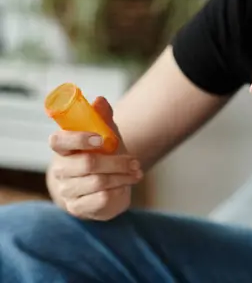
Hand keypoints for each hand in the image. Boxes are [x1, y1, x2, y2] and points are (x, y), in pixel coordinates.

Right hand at [46, 97, 142, 219]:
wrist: (104, 185)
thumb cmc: (102, 155)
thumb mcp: (105, 135)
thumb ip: (102, 118)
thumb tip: (99, 100)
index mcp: (63, 148)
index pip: (58, 141)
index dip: (78, 139)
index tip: (101, 139)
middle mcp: (61, 169)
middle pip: (87, 164)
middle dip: (117, 162)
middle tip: (135, 161)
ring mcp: (67, 190)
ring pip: (98, 182)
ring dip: (122, 176)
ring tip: (136, 172)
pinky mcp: (77, 207)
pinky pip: (100, 199)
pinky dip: (118, 191)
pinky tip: (124, 186)